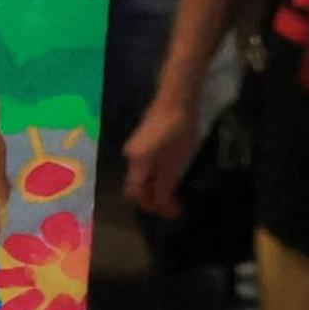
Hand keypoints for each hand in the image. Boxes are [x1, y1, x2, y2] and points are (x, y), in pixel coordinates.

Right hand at [123, 93, 200, 218]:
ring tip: (171, 194)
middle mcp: (129, 157)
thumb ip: (166, 184)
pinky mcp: (140, 141)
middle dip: (150, 200)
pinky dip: (151, 177)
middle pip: (134, 186)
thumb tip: (162, 203)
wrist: (176, 98)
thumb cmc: (178, 129)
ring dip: (151, 189)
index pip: (136, 193)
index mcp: (137, 163)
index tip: (173, 212)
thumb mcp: (176, 160)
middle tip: (171, 206)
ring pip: (138, 176)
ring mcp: (133, 148)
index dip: (153, 207)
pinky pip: (141, 166)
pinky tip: (167, 176)